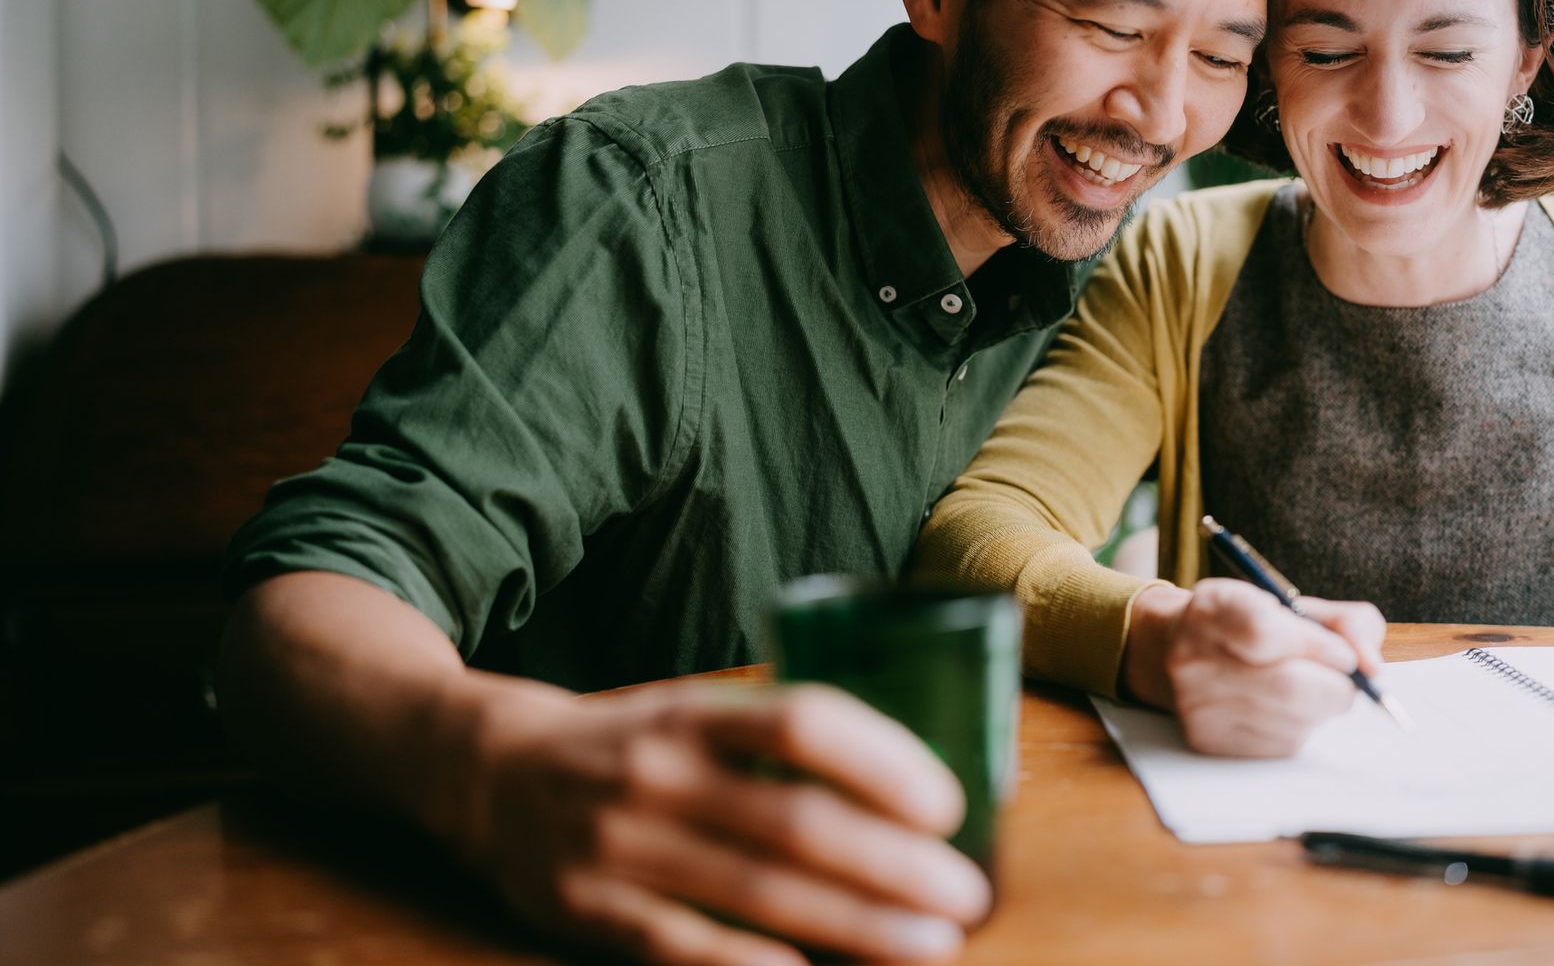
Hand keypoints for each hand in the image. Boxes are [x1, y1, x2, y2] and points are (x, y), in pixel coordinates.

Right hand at [455, 680, 990, 965]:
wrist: (489, 772)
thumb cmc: (629, 743)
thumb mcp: (693, 709)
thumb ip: (775, 735)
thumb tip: (907, 772)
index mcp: (692, 711)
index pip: (804, 723)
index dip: (884, 762)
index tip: (948, 804)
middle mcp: (657, 771)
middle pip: (795, 821)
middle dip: (893, 865)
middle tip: (966, 896)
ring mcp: (620, 844)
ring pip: (757, 893)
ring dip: (856, 924)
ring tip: (929, 944)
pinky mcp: (589, 910)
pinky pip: (682, 948)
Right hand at [1125, 580, 1385, 757]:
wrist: (1175, 652)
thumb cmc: (1249, 625)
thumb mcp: (1293, 604)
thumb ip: (1346, 623)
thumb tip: (1373, 667)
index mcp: (1212, 608)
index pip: (1264, 632)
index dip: (1316, 646)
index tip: (1343, 654)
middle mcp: (1193, 656)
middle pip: (1288, 688)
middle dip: (1335, 687)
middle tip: (1342, 678)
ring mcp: (1196, 703)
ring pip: (1293, 721)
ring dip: (1320, 709)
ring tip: (1307, 689)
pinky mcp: (1207, 740)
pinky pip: (1281, 744)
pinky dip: (1300, 728)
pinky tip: (1284, 709)